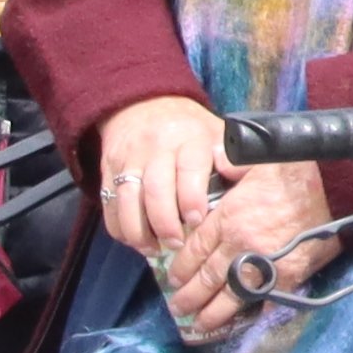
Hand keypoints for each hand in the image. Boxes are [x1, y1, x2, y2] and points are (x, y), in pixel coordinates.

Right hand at [95, 95, 238, 264]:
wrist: (142, 104)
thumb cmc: (189, 130)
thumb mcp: (215, 134)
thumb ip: (230, 160)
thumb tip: (244, 184)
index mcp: (189, 138)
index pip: (189, 168)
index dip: (191, 198)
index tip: (196, 220)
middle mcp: (157, 146)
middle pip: (155, 188)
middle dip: (165, 223)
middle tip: (176, 243)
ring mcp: (129, 157)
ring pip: (128, 199)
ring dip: (139, 231)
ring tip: (153, 248)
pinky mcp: (108, 167)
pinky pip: (109, 203)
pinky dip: (119, 227)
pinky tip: (134, 240)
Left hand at [157, 163, 336, 341]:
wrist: (336, 187)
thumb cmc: (298, 171)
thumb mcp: (257, 159)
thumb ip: (232, 164)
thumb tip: (216, 162)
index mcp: (229, 217)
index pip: (196, 248)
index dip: (182, 266)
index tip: (173, 279)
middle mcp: (241, 245)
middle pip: (208, 277)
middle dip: (190, 296)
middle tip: (179, 309)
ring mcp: (264, 264)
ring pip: (231, 295)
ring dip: (213, 313)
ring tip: (200, 325)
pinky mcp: (290, 276)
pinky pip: (267, 300)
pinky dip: (257, 314)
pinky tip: (246, 324)